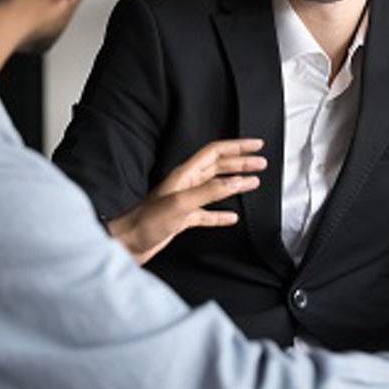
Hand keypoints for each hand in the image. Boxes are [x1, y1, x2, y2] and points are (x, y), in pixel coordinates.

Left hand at [107, 139, 264, 264]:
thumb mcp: (182, 203)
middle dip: (241, 162)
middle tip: (261, 162)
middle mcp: (186, 184)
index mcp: (185, 174)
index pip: (216, 152)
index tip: (256, 145)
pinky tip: (232, 217)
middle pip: (219, 167)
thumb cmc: (146, 222)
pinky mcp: (183, 218)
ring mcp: (185, 201)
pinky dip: (222, 214)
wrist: (127, 243)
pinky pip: (208, 213)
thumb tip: (237, 181)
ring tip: (253, 182)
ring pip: (216, 187)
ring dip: (235, 184)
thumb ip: (210, 191)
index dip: (237, 146)